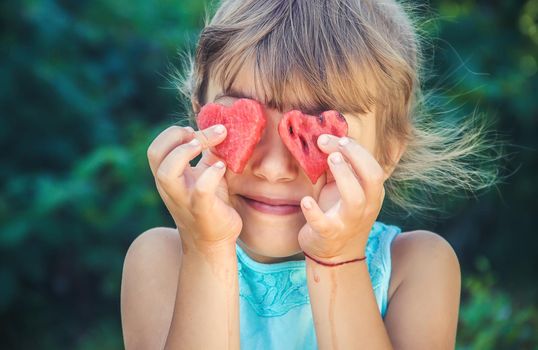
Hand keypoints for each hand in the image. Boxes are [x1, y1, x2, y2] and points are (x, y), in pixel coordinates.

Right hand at [147, 125, 241, 252]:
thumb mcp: (206, 174)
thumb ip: (208, 154)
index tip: (197, 131)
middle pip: (155, 154)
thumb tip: (219, 129)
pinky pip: (200, 190)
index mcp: (169, 175)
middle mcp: (171, 186)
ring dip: (184, 153)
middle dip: (175, 136)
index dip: (174, 133)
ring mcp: (184, 198)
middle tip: (198, 135)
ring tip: (202, 146)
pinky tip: (222, 167)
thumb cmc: (211, 204)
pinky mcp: (202, 209)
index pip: (158, 147)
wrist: (213, 243)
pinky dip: (211, 174)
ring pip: (166, 173)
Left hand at [298, 135, 385, 263]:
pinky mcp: (329, 234)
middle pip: (372, 176)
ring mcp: (349, 221)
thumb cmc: (338, 213)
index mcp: (371, 192)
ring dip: (343, 175)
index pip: (372, 165)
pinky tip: (306, 200)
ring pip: (355, 198)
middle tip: (332, 145)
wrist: (335, 254)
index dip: (355, 149)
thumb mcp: (341, 188)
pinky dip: (314, 211)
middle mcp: (366, 206)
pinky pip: (324, 223)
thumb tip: (324, 137)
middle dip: (355, 156)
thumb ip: (337, 166)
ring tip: (329, 160)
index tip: (333, 138)